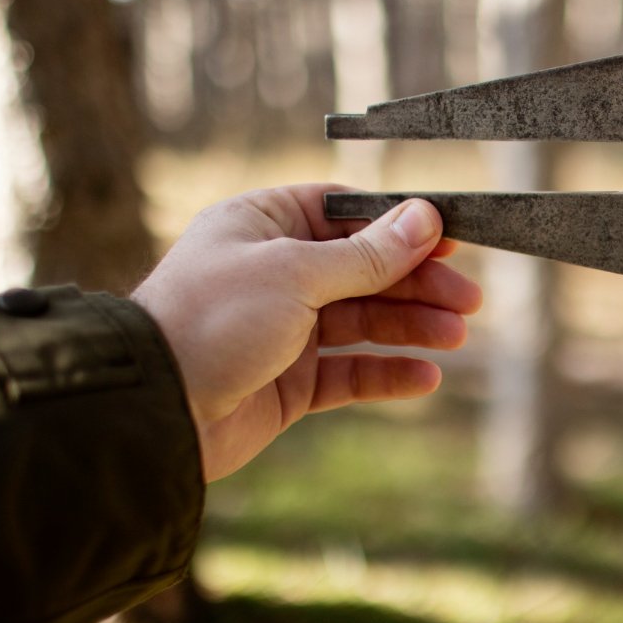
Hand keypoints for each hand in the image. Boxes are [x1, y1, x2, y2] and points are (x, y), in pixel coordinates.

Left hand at [131, 185, 480, 480]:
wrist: (154, 410)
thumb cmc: (210, 321)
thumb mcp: (296, 274)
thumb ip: (367, 254)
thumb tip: (424, 217)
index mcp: (263, 225)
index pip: (347, 213)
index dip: (400, 227)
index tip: (452, 240)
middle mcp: (274, 273)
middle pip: (364, 270)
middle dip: (417, 284)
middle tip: (469, 301)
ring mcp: (282, 330)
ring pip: (363, 322)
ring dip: (410, 327)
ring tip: (455, 337)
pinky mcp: (288, 383)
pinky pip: (349, 373)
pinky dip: (387, 374)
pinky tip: (425, 377)